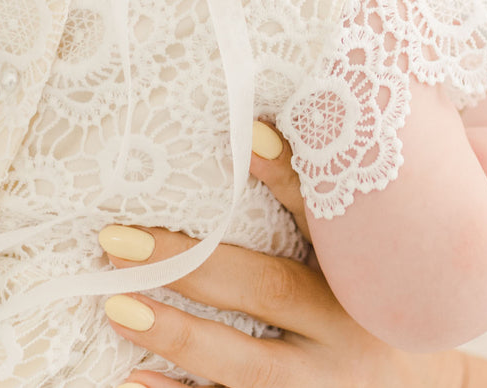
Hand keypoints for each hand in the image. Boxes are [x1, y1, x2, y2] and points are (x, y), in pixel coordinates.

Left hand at [99, 124, 465, 387]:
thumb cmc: (369, 304)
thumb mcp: (355, 253)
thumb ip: (310, 198)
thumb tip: (247, 124)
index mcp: (360, 271)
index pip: (322, 213)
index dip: (284, 173)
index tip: (242, 133)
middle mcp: (346, 327)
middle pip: (269, 291)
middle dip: (192, 266)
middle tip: (117, 241)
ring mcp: (323, 385)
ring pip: (249, 366)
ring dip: (180, 337)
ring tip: (117, 307)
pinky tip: (134, 375)